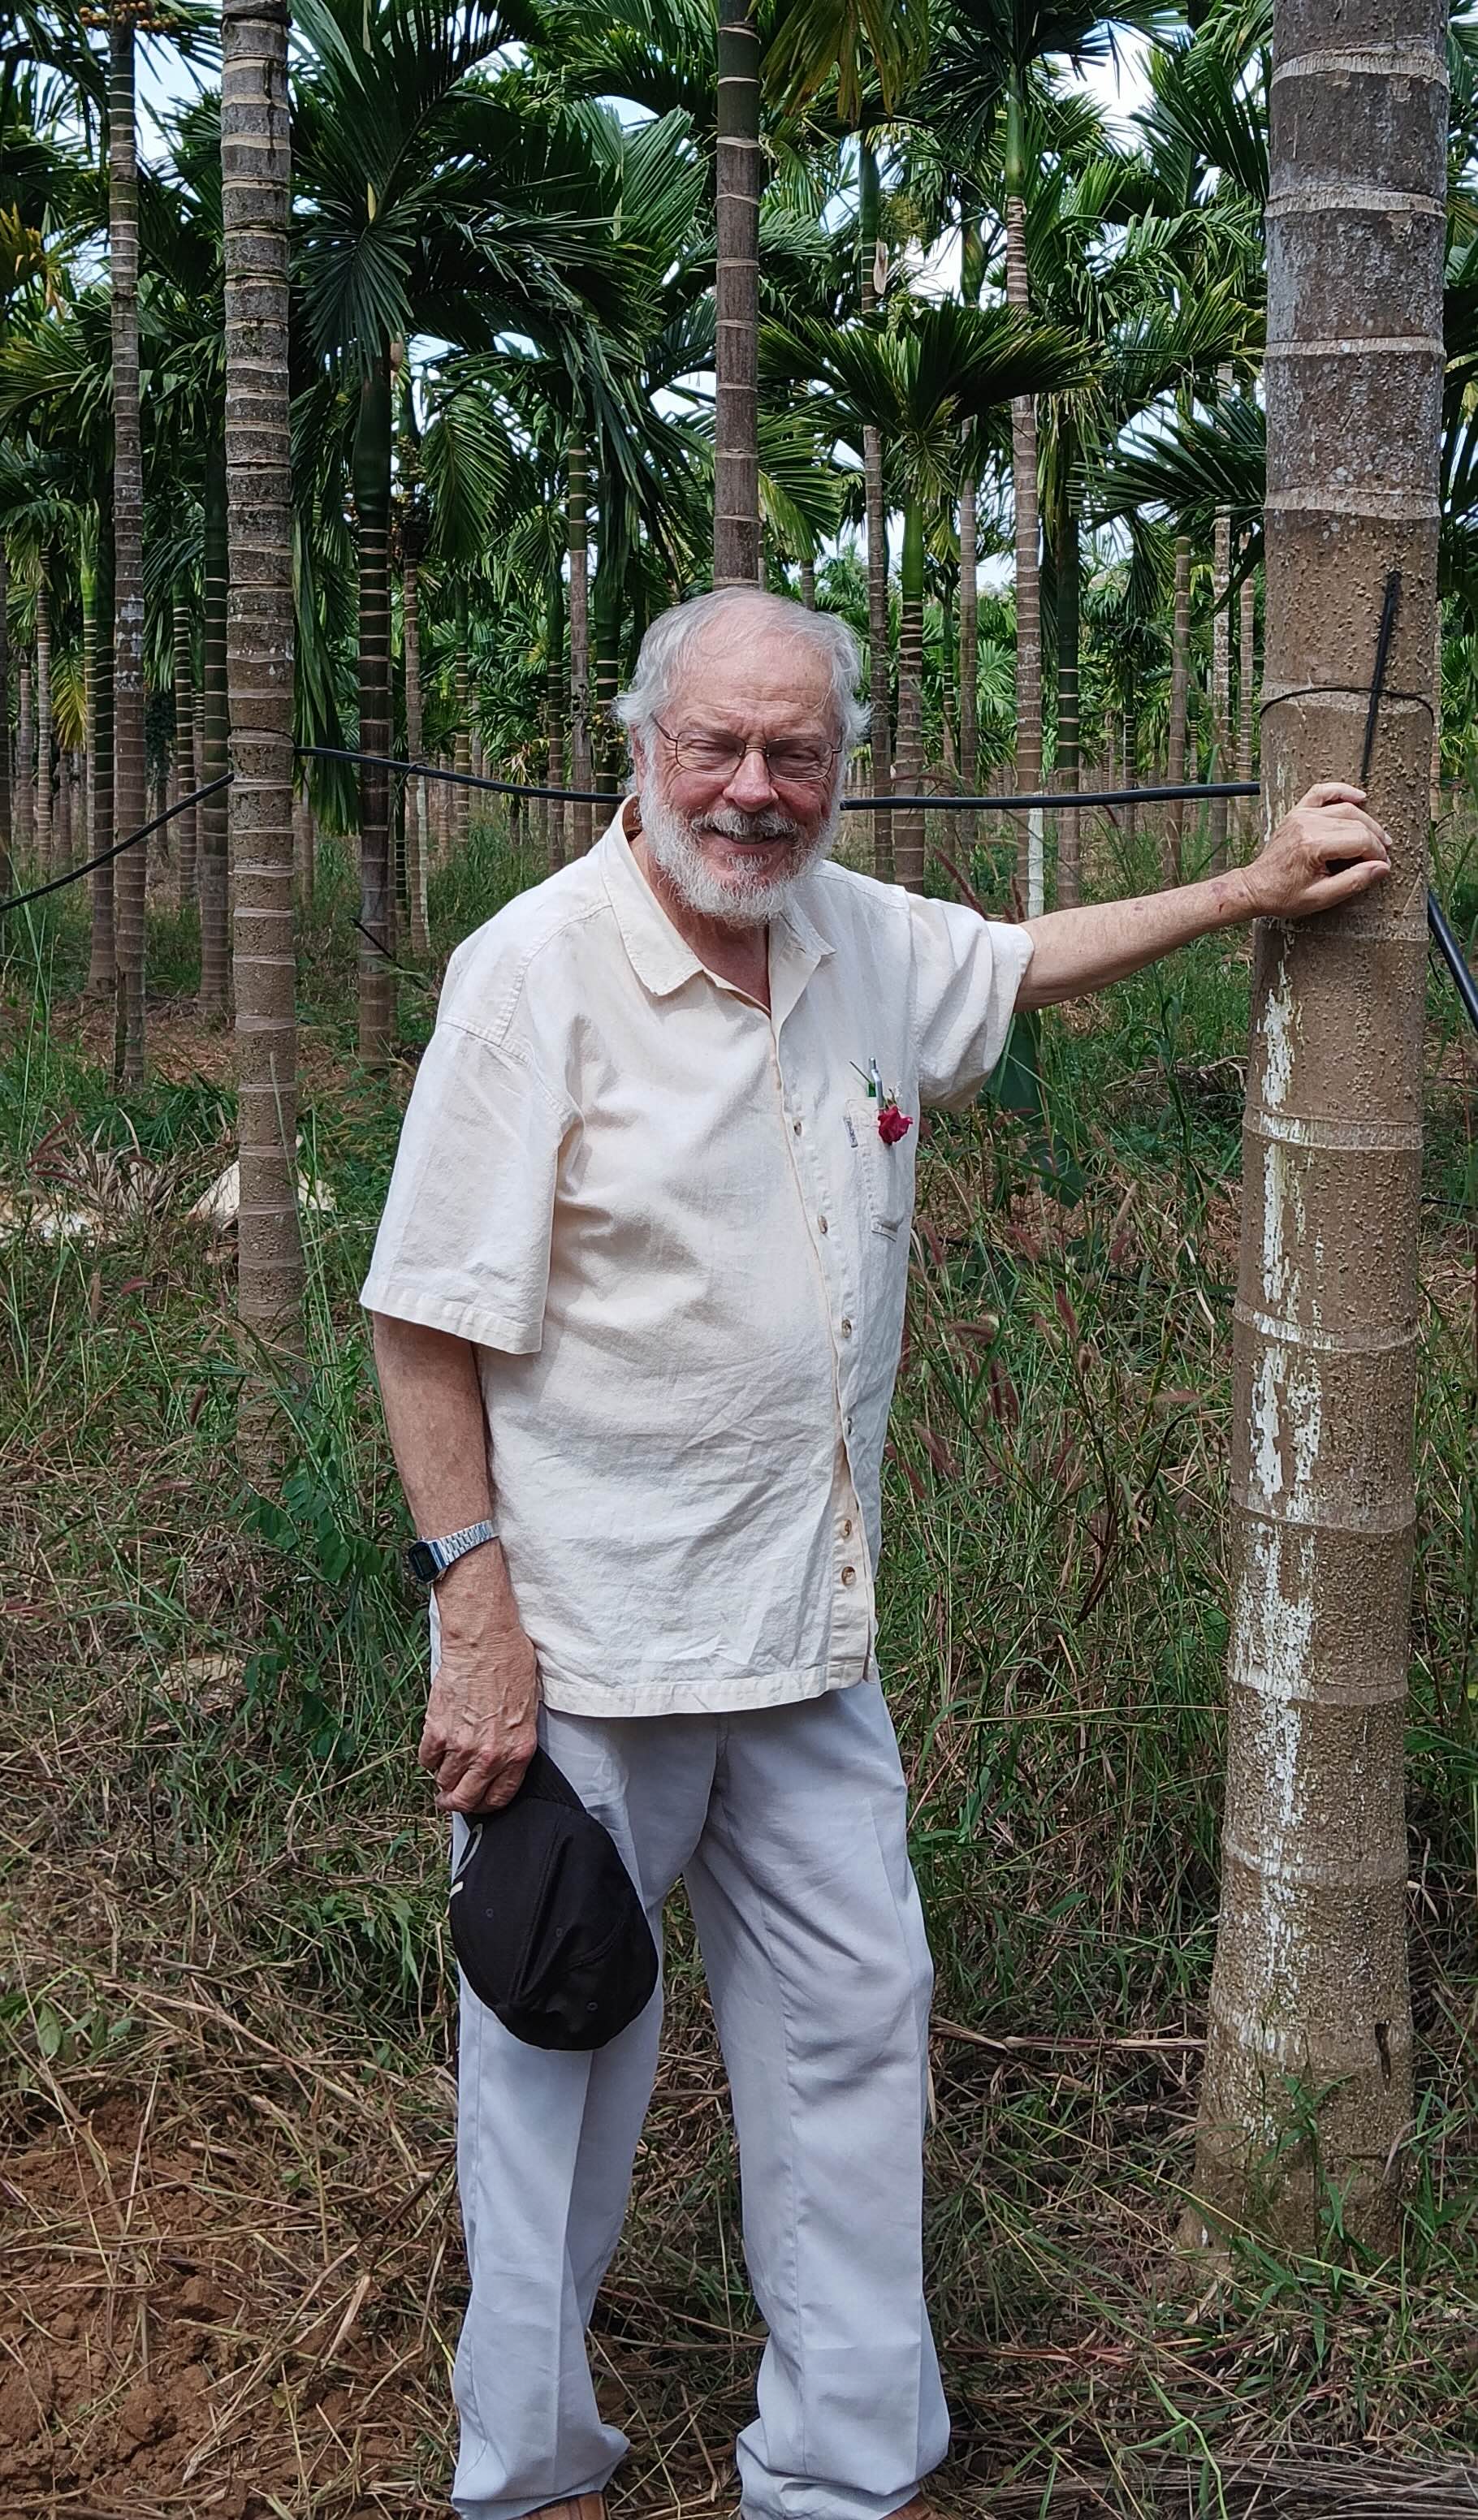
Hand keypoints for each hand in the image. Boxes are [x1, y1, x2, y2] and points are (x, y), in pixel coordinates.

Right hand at [418, 1557, 538, 1815]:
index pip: (499, 1797)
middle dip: (457, 1803)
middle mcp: (489, 1755)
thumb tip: (504, 1760)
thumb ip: (516, 1742)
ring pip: (444, 1781)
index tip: (479, 1801)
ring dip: (442, 1779)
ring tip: (444, 1771)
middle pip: (466, 1799)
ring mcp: (461, 1745)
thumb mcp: (529, 1709)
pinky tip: (435, 1750)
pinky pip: (426, 1759)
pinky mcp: (437, 1729)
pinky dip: (429, 1758)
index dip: (486, 1804)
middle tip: (451, 1798)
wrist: (485, 1642)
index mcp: (518, 1751)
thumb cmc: (511, 1666)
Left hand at [1241, 783, 1391, 920]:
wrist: (1256, 888)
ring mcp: (1302, 816)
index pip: (1360, 840)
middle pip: (1356, 823)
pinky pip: (1321, 793)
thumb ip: (1354, 881)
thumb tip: (1380, 868)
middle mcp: (1307, 825)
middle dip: (1375, 840)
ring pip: (1345, 808)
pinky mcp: (1297, 813)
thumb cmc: (1283, 895)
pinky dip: (1342, 791)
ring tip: (1378, 837)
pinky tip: (1359, 797)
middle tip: (1382, 855)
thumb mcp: (1322, 897)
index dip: (1376, 853)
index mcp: (1313, 845)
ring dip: (1366, 821)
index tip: (1381, 864)